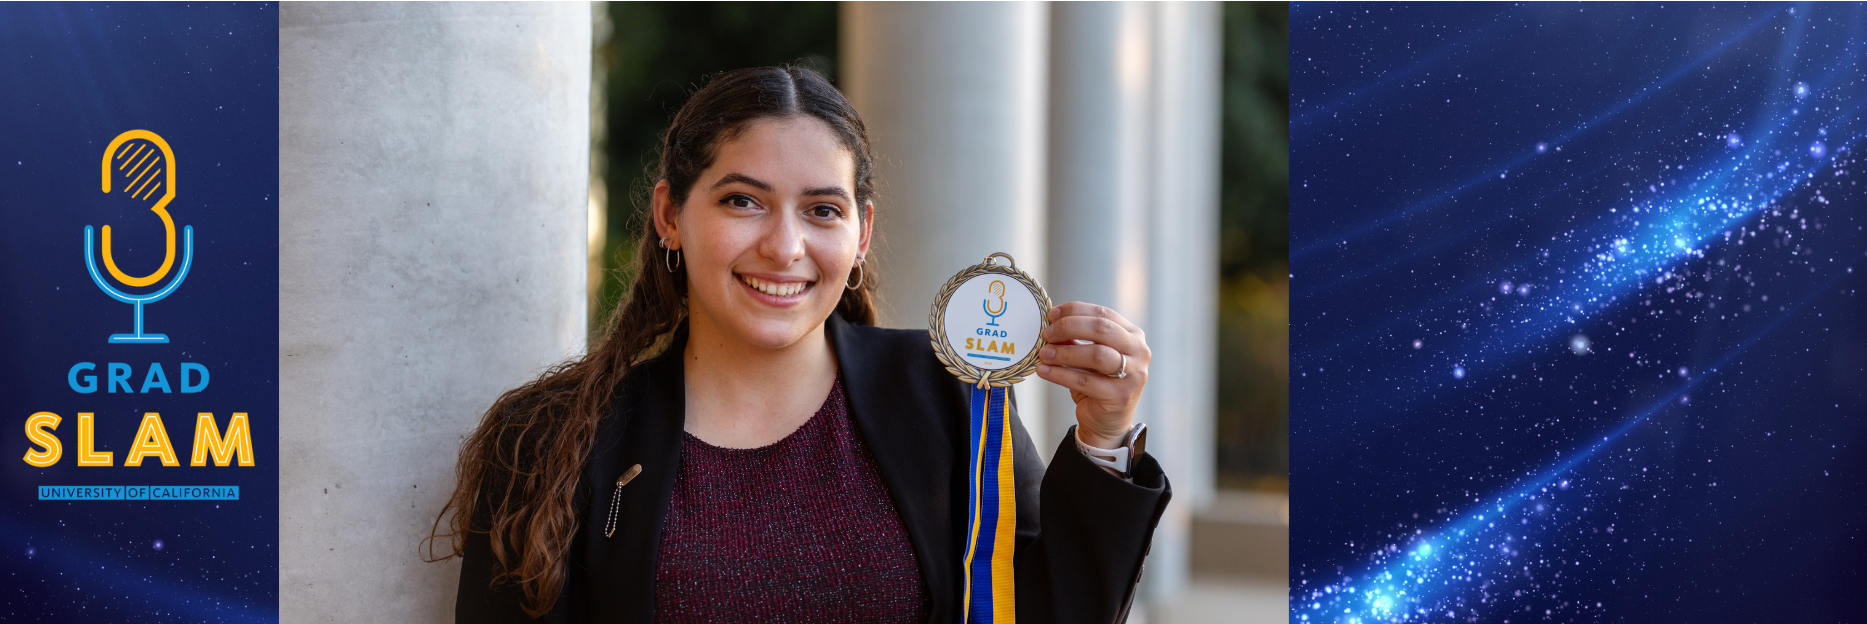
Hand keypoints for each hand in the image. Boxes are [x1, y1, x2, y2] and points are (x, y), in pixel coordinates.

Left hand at [1034, 302, 1148, 448]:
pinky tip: (1043, 370)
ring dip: (1065, 352)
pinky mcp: (1120, 396)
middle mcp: (1138, 351)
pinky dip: (1060, 374)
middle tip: (1047, 334)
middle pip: (1101, 329)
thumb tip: (1051, 322)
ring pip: (1096, 354)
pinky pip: (1085, 381)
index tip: (1051, 315)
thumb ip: (1075, 338)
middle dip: (1069, 327)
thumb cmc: (1098, 383)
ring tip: (1044, 353)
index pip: (1102, 314)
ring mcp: (1133, 374)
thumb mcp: (1087, 356)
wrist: (1107, 422)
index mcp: (1132, 335)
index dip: (1074, 311)